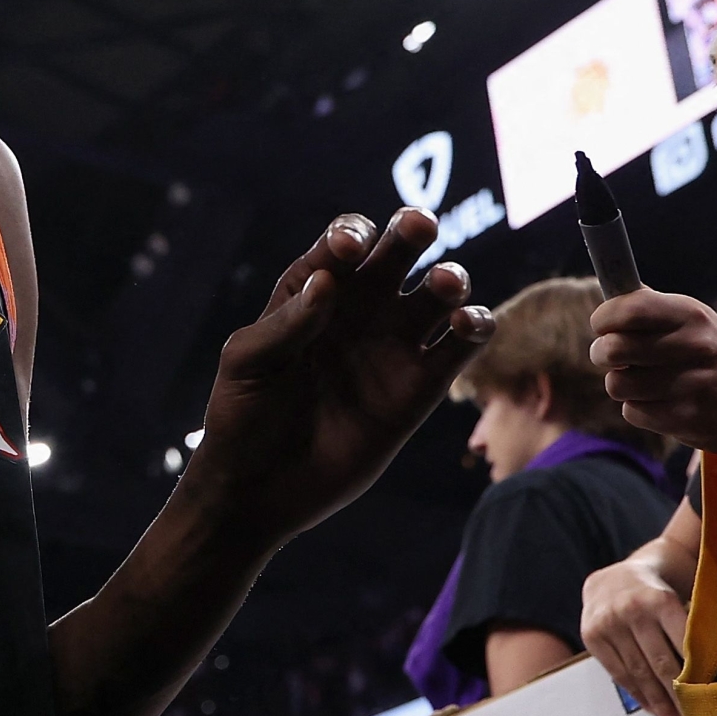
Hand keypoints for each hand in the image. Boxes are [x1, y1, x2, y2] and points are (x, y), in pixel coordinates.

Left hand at [181, 211, 493, 549]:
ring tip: (444, 287)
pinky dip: (476, 327)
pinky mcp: (422, 388)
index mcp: (312, 291)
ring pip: (440, 292)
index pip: (344, 242)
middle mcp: (360, 309)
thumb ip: (286, 324)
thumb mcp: (247, 364)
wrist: (259, 490)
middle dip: (412, 229)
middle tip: (419, 225)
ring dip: (451, 278)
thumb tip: (327, 282)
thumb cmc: (241, 418)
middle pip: (399, 249)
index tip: (349, 252)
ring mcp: (393, 346)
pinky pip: (462, 346)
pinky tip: (465, 326)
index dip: (352, 235)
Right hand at [581, 558, 688, 715]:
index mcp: (659, 599)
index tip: (711, 695)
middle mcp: (631, 610)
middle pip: (660, 662)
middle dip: (678, 695)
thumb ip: (694, 622)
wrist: (611, 578)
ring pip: (638, 673)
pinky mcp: (593, 637)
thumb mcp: (677, 595)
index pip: (682, 643)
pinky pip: (618, 673)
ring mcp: (609, 624)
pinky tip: (652, 708)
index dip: (697, 671)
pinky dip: (637, 694)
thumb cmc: (655, 593)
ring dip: (657, 702)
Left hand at [589, 288, 716, 451]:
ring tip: (641, 380)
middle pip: (613, 349)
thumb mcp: (693, 319)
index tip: (602, 325)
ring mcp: (692, 385)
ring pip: (617, 384)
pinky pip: (633, 412)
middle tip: (609, 355)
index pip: (629, 309)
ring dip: (622, 383)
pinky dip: (639, 408)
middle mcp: (693, 347)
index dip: (604, 318)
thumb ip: (651, 306)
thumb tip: (611, 289)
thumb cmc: (712, 352)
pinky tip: (659, 401)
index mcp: (691, 315)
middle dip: (602, 353)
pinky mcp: (687, 419)